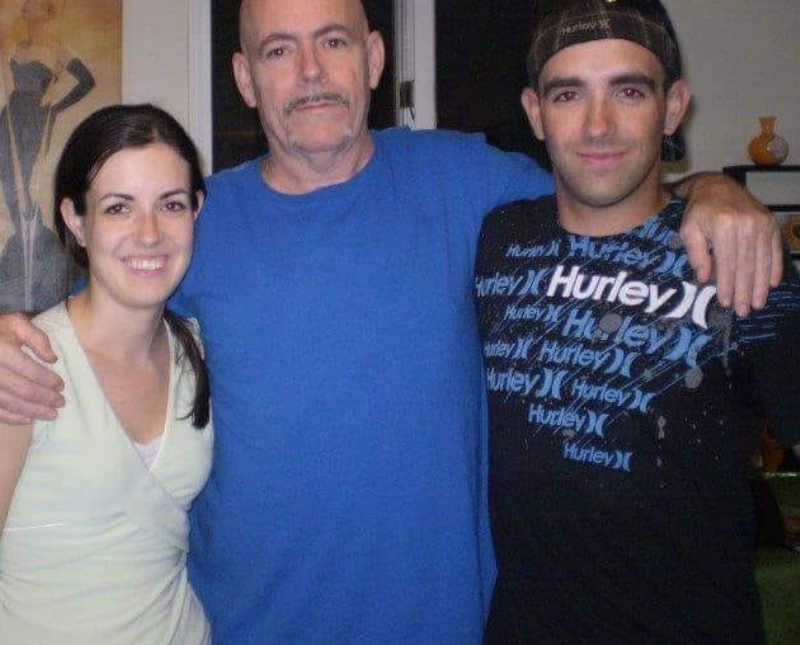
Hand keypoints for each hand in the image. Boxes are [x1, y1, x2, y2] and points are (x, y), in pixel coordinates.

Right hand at [0, 314, 63, 424]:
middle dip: (45, 398)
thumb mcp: (16, 323)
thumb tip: (53, 359)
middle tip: (61, 403)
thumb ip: (37, 338)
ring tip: (52, 414)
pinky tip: (29, 419)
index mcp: (1, 350)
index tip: (62, 386)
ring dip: (33, 411)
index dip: (48, 380)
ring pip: (10, 403)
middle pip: (22, 389)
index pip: (29, 370)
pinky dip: (13, 417)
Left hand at [679, 173, 781, 315]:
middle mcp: (746, 224)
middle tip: (744, 311)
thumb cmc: (698, 212)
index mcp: (724, 226)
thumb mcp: (689, 230)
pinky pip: (775, 249)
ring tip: (757, 304)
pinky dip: (774, 268)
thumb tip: (705, 279)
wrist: (716, 187)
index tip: (725, 303)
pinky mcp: (770, 222)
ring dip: (760, 285)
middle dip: (745, 291)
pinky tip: (772, 284)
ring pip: (762, 260)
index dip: (727, 285)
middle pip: (746, 265)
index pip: (726, 263)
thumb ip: (696, 254)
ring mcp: (761, 222)